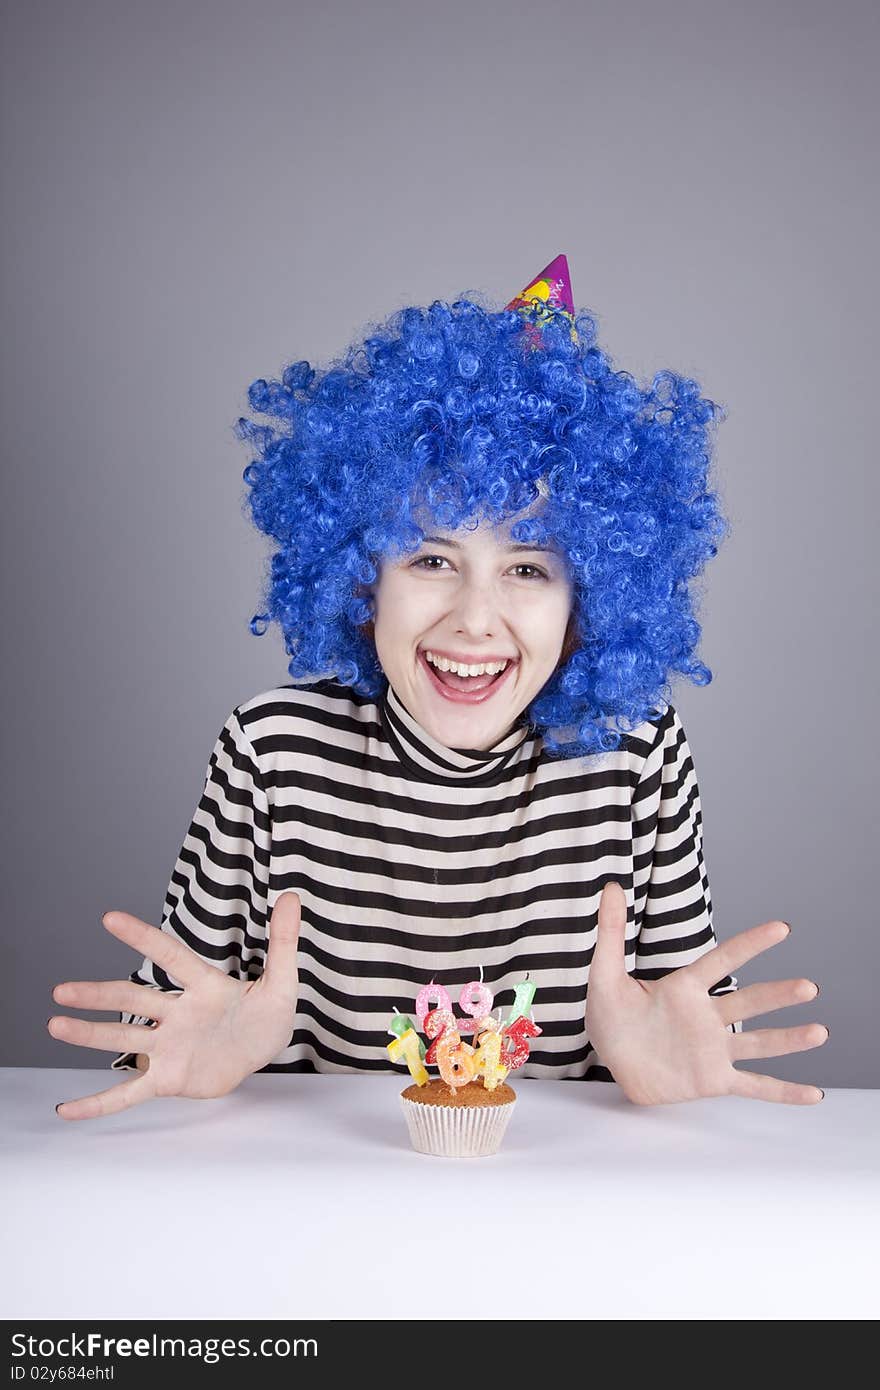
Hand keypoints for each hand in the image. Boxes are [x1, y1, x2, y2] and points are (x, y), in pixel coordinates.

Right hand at [49, 892, 301, 1120]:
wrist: (263, 1053)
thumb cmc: (267, 1013)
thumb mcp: (283, 981)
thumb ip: (283, 941)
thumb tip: (293, 897)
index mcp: (204, 986)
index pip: (171, 957)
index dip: (143, 938)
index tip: (110, 918)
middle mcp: (179, 1013)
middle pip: (135, 1000)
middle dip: (98, 995)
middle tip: (61, 990)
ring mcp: (170, 1045)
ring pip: (125, 1038)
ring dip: (90, 1034)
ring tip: (55, 1025)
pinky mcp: (168, 1077)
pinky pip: (129, 1092)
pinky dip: (99, 1102)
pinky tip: (67, 1110)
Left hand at [585, 882, 827, 1105]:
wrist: (611, 1059)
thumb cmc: (610, 1014)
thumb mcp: (605, 973)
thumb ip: (611, 931)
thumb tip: (612, 885)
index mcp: (685, 988)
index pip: (722, 961)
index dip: (751, 944)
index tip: (782, 928)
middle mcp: (706, 1016)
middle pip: (748, 1002)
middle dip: (778, 995)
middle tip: (809, 987)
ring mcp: (713, 1049)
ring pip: (758, 1043)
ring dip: (789, 1039)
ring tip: (820, 1031)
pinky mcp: (712, 1080)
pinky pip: (754, 1086)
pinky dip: (784, 1092)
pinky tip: (813, 1094)